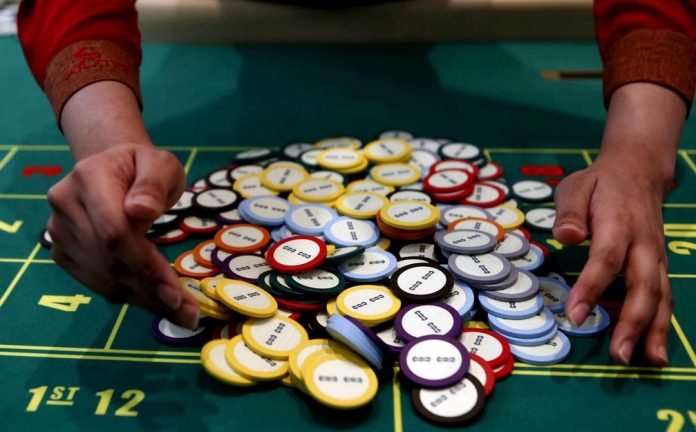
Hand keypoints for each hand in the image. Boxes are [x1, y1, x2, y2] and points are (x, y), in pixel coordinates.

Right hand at [46, 144, 199, 327]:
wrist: (111, 165)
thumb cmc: (143, 167)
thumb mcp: (161, 164)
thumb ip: (154, 184)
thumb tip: (141, 211)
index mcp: (89, 177)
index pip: (114, 232)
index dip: (144, 265)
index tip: (174, 291)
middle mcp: (66, 204)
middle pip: (108, 260)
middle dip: (150, 289)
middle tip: (187, 313)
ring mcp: (59, 230)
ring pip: (102, 277)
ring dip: (142, 299)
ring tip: (179, 310)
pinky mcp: (62, 250)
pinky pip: (95, 282)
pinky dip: (127, 295)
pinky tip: (154, 300)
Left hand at [552, 83, 685, 365]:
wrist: (639, 169)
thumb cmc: (599, 183)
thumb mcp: (576, 186)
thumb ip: (570, 212)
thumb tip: (566, 237)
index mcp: (619, 224)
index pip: (606, 259)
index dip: (591, 288)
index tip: (575, 315)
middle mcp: (643, 244)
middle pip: (642, 286)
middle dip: (632, 323)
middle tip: (618, 354)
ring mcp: (656, 256)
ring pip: (660, 296)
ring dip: (655, 331)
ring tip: (649, 362)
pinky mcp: (659, 264)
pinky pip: (664, 296)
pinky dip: (663, 324)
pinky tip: (656, 349)